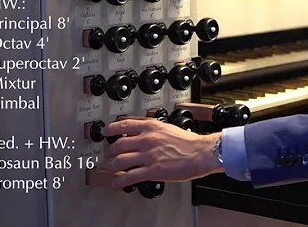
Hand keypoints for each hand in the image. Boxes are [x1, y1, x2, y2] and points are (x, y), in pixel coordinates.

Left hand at [102, 118, 222, 187]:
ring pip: (120, 161)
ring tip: (112, 169)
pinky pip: (129, 176)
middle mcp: (147, 140)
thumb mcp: (169, 128)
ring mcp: (148, 155)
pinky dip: (120, 180)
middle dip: (111, 151)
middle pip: (118, 144)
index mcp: (152, 127)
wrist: (201, 153)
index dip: (111, 129)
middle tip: (110, 154)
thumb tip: (143, 131)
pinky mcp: (152, 170)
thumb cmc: (189, 143)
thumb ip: (154, 129)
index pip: (124, 124)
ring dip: (113, 166)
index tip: (106, 131)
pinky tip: (117, 182)